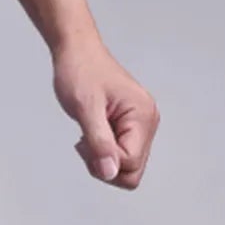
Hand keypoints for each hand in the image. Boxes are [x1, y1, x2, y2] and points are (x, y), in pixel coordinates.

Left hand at [52, 36, 159, 189]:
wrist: (77, 53)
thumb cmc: (81, 72)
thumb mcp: (86, 109)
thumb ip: (99, 143)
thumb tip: (110, 172)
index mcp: (143, 116)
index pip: (130, 163)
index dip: (106, 161)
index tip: (87, 141)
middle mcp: (148, 122)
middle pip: (132, 171)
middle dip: (105, 165)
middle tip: (86, 142)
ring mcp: (141, 125)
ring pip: (126, 167)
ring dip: (102, 159)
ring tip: (88, 136)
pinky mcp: (131, 127)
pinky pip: (120, 155)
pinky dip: (102, 152)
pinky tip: (92, 134)